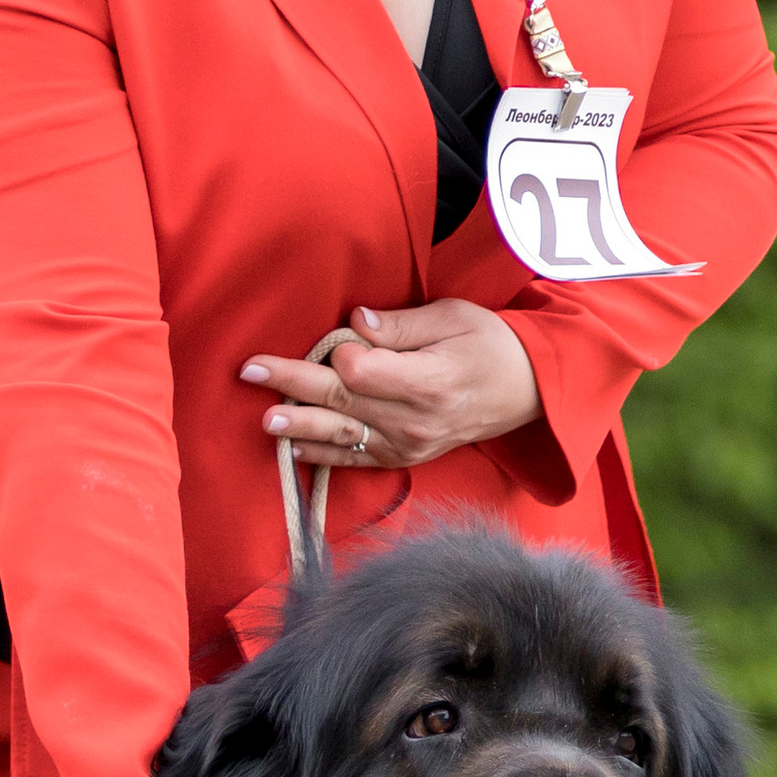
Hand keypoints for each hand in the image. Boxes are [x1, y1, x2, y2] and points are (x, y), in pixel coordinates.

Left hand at [239, 299, 540, 475]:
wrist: (525, 393)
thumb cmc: (489, 345)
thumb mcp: (454, 317)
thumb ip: (401, 325)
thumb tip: (356, 323)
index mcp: (431, 381)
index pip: (366, 372)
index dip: (343, 353)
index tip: (340, 338)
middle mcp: (416, 420)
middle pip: (344, 401)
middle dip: (294, 384)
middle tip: (250, 370)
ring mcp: (408, 444)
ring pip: (343, 435)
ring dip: (300, 427)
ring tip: (265, 421)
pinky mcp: (403, 457)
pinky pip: (355, 459)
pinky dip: (323, 454)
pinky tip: (293, 447)